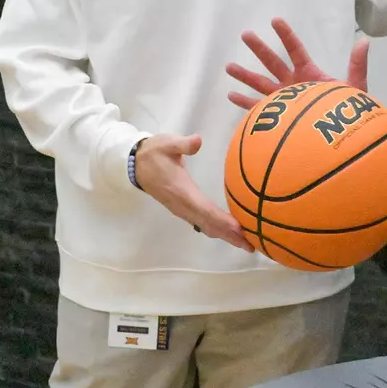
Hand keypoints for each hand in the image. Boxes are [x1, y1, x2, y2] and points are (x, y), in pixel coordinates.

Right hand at [132, 134, 251, 250]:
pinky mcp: (183, 210)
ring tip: (246, 244)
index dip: (222, 221)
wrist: (135, 164)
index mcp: (182, 191)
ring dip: (226, 236)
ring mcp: (182, 210)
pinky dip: (218, 230)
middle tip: (252, 246)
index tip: (239, 230)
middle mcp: (183, 205)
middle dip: (230, 235)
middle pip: (209, 224)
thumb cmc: (154, 153)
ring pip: (206, 227)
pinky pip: (203, 224)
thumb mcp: (167, 143)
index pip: (205, 210)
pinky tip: (230, 233)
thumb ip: (182, 144)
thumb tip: (197, 141)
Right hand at [226, 17, 369, 109]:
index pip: (296, 51)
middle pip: (273, 62)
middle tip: (245, 34)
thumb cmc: (350, 116)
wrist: (341, 143)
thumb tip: (364, 41)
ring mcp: (284, 101)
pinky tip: (231, 96)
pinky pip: (257, 109)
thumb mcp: (354, 88)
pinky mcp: (278, 119)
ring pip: (260, 84)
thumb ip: (357, 66)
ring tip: (228, 66)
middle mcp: (294, 85)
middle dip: (259, 49)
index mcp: (310, 75)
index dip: (286, 36)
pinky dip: (245, 104)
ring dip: (245, 75)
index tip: (275, 20)